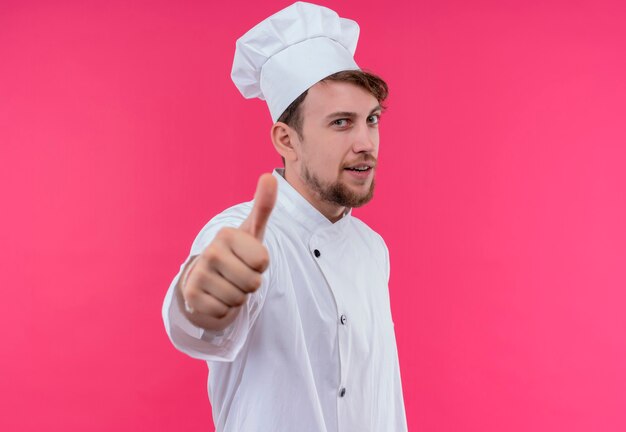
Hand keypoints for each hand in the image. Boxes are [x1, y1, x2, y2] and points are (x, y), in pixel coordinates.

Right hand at [180, 173, 277, 330]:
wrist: (206, 275)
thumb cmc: (236, 252)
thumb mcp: (252, 231)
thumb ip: (263, 206)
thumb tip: (270, 176)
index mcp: (227, 235)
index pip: (263, 262)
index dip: (261, 264)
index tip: (248, 258)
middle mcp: (210, 252)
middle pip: (253, 283)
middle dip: (251, 283)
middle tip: (239, 274)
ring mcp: (198, 274)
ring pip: (239, 299)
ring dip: (238, 296)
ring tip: (227, 283)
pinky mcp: (191, 297)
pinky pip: (224, 312)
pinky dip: (225, 309)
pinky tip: (216, 295)